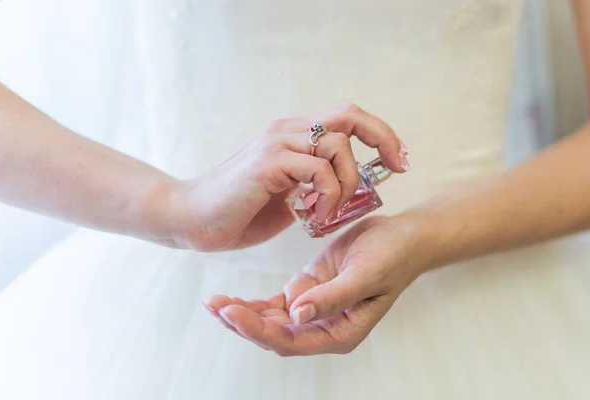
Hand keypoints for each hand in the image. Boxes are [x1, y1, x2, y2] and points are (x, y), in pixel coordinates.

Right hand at [170, 104, 408, 250]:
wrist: (191, 218)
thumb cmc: (237, 211)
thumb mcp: (286, 198)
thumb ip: (312, 188)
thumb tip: (342, 192)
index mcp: (291, 137)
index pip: (345, 118)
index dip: (377, 133)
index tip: (397, 160)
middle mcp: (286, 132)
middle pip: (348, 115)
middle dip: (381, 138)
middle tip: (395, 168)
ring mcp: (277, 144)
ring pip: (337, 143)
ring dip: (347, 182)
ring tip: (331, 210)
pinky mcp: (268, 164)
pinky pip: (317, 169)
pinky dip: (328, 194)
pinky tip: (316, 215)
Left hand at [203, 216, 426, 355]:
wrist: (402, 237)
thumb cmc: (392, 256)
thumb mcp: (365, 274)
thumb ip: (332, 298)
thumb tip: (297, 317)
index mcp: (340, 333)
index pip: (291, 340)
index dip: (259, 330)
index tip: (232, 314)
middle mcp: (324, 328)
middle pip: (275, 335)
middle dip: (243, 324)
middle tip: (214, 307)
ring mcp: (313, 310)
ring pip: (270, 322)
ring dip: (243, 315)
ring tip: (214, 304)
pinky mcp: (307, 291)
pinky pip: (275, 305)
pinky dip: (254, 304)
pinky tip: (232, 300)